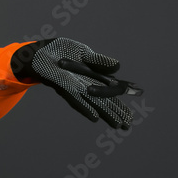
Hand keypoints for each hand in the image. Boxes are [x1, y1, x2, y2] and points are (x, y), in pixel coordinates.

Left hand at [11, 38, 142, 128]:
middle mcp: (84, 85)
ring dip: (106, 114)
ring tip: (118, 126)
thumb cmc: (59, 51)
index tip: (139, 92)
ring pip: (94, 104)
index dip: (125, 91)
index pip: (111, 87)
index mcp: (91, 76)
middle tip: (129, 125)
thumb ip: (98, 61)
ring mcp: (74, 88)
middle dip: (117, 112)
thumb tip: (118, 67)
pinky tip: (94, 117)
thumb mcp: (81, 52)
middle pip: (105, 101)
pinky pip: (75, 100)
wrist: (38, 52)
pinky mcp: (62, 87)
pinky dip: (84, 108)